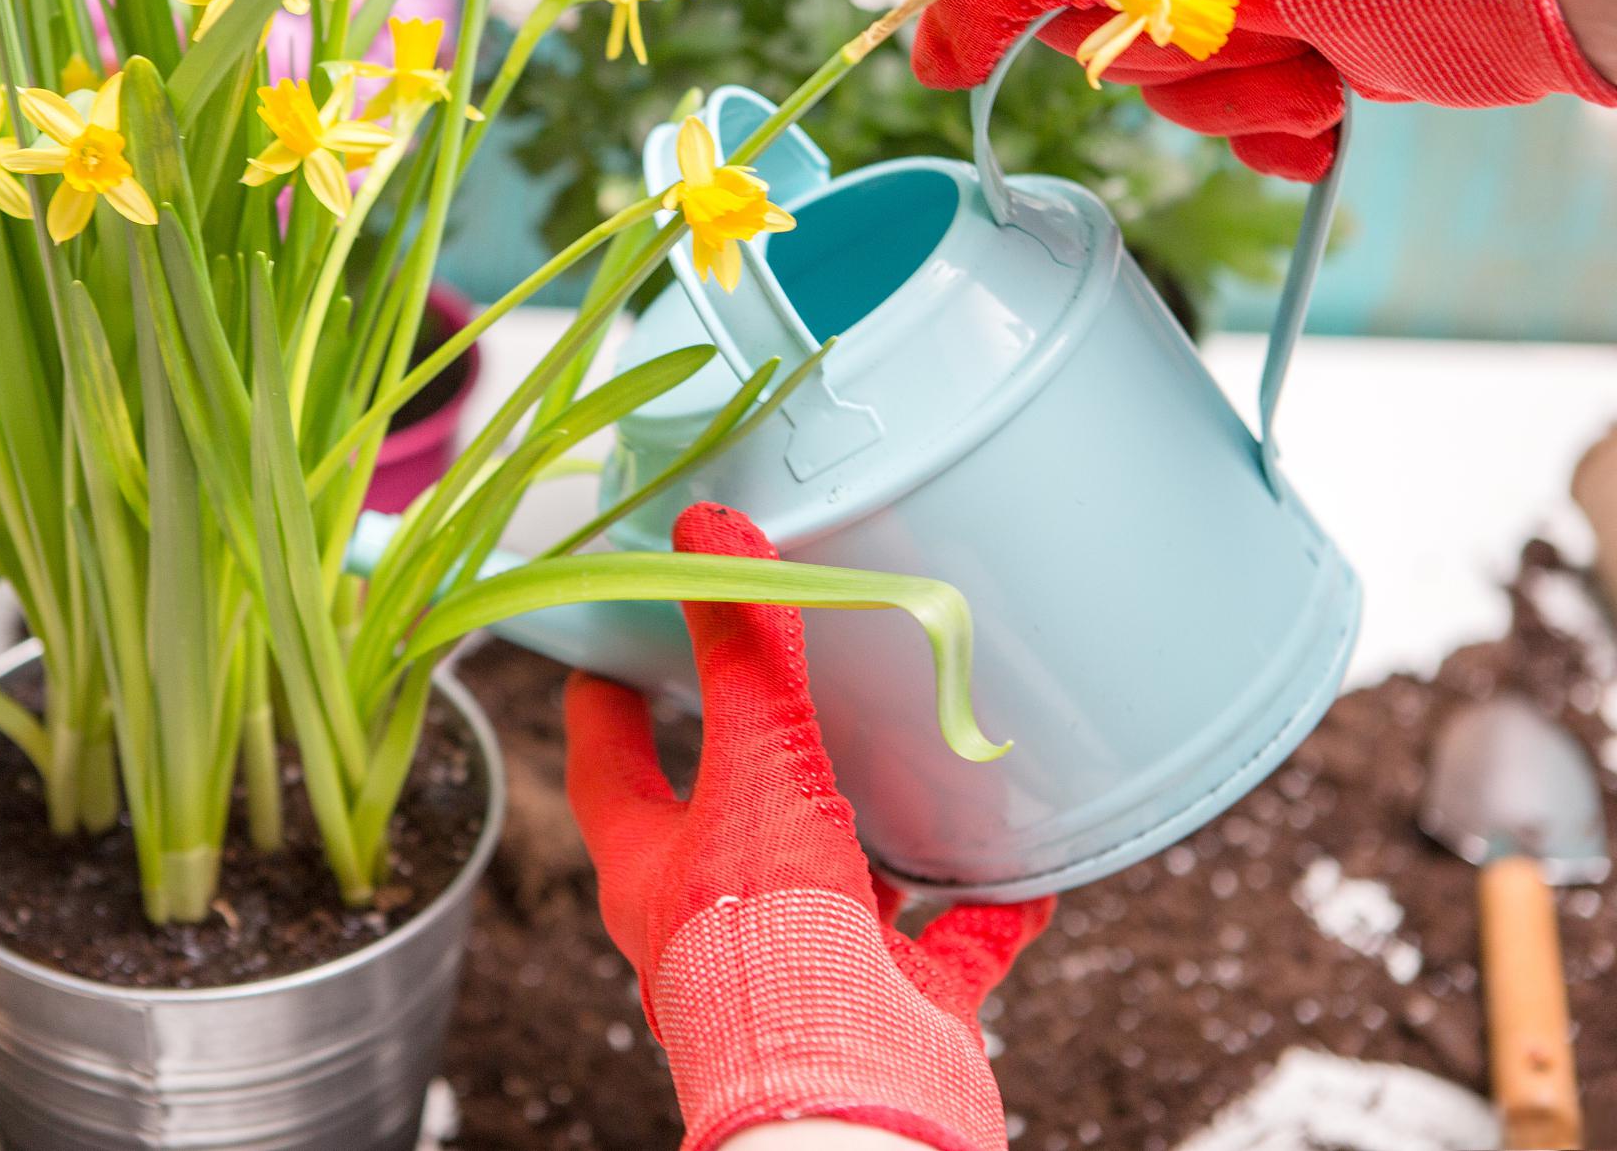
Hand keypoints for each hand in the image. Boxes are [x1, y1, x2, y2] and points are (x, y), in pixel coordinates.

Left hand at [564, 503, 1051, 1150]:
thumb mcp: (755, 766)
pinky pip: (945, 948)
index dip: (609, 693)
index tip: (622, 635)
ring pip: (835, 883)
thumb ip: (741, 654)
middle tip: (777, 680)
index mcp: (653, 867)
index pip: (606, 758)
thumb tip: (707, 535)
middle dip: (751, 754)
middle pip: (721, 818)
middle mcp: (715, 920)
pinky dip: (985, 909)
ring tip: (912, 763)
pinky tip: (1023, 871)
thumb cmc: (770, 951)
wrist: (847, 1095)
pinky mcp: (890, 1008)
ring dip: (873, 831)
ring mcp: (804, 966)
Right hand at [912, 0, 1616, 181]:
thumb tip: (920, 52)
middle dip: (1166, 51)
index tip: (1101, 2)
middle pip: (1096, 27)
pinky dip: (1272, 123)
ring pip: (1169, 82)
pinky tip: (1322, 97)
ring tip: (1299, 50)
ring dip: (1230, 91)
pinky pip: (1237, 116)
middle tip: (1230, 12)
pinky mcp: (1301, 30)